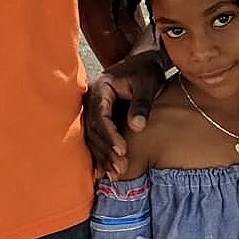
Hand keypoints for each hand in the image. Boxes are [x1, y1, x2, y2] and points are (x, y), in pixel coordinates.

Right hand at [84, 50, 166, 175]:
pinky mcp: (97, 118)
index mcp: (100, 87)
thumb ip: (142, 104)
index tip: (122, 151)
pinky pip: (95, 138)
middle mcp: (90, 98)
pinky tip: (103, 173)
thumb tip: (137, 127)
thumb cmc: (146, 71)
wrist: (143, 62)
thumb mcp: (148, 83)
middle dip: (107, 151)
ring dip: (103, 157)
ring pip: (92, 137)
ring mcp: (91, 109)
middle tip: (121, 169)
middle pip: (94, 129)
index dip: (110, 135)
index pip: (100, 115)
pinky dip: (100, 155)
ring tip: (116, 175)